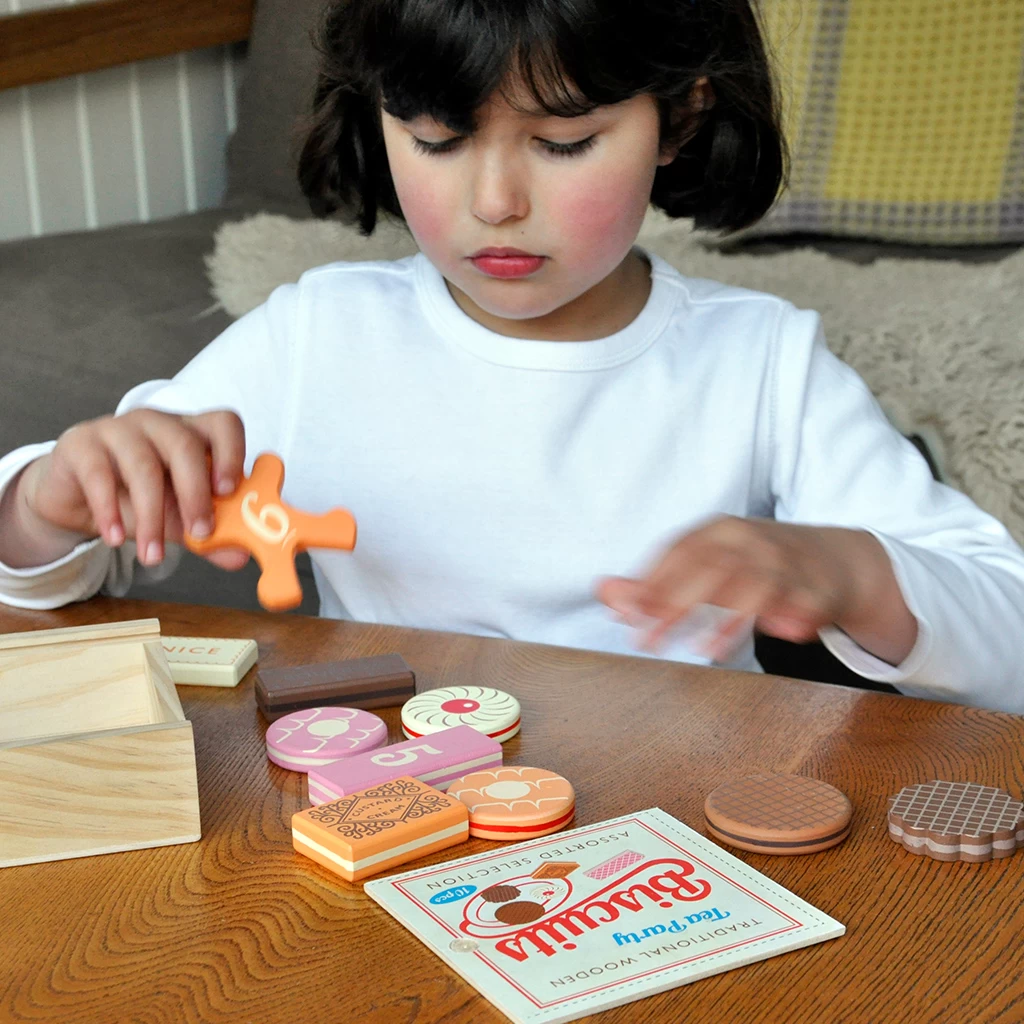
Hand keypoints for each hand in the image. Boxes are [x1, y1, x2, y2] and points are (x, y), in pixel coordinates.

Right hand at [7, 409, 249, 569]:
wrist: (78, 499)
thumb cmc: (139, 499)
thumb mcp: (179, 518)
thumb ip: (210, 534)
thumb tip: (240, 555)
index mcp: (192, 433)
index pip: (223, 424)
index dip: (232, 454)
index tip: (230, 492)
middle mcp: (159, 423)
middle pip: (184, 445)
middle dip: (195, 494)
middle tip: (200, 534)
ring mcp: (119, 428)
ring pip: (143, 465)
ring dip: (152, 517)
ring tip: (153, 556)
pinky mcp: (81, 443)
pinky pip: (99, 475)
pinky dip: (109, 511)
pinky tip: (116, 539)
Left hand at [597, 516, 914, 663]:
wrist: (835, 560)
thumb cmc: (755, 566)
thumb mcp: (706, 566)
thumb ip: (655, 584)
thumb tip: (604, 593)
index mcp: (718, 531)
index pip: (678, 552)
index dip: (651, 583)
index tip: (628, 615)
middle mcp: (749, 540)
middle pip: (708, 569)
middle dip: (676, 605)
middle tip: (649, 641)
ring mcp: (784, 561)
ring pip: (752, 586)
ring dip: (729, 619)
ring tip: (706, 650)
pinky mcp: (814, 586)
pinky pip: (798, 602)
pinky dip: (786, 618)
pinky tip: (775, 635)